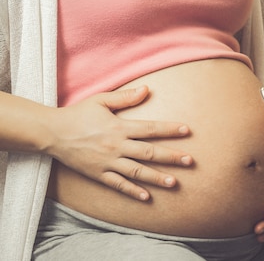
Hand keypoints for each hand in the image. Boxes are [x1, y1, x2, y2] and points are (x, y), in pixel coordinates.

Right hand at [47, 86, 192, 200]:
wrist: (51, 133)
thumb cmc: (78, 113)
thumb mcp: (100, 100)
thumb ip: (125, 97)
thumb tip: (147, 89)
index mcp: (119, 127)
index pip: (150, 128)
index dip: (170, 129)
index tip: (187, 130)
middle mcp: (116, 146)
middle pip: (149, 153)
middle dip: (171, 157)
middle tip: (190, 161)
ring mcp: (107, 162)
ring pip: (137, 172)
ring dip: (156, 178)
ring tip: (174, 183)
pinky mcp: (98, 174)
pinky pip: (118, 185)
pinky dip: (132, 191)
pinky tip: (147, 197)